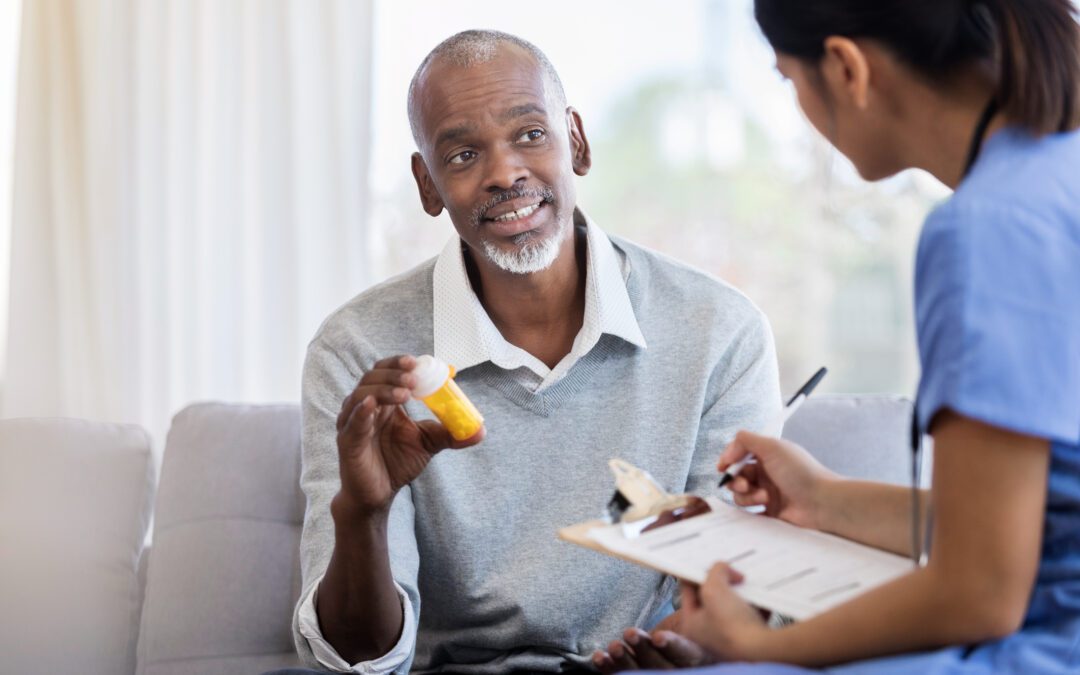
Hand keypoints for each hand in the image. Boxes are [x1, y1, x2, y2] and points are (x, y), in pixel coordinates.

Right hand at [333, 355, 484, 515]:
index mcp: (384, 401)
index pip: (387, 371)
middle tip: (414, 379)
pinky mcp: (347, 441)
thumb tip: (480, 431)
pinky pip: (351, 422)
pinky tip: (372, 405)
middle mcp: (366, 406)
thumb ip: (450, 433)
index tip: (418, 363)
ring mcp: (353, 422)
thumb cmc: (398, 463)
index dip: (399, 363)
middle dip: (393, 374)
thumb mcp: (428, 443)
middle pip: (373, 377)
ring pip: (361, 394)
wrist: (380, 493)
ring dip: (383, 390)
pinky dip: (360, 411)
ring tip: (405, 394)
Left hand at [592, 611, 714, 672]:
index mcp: (699, 654)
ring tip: (614, 646)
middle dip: (643, 650)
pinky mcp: (640, 674)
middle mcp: (680, 669)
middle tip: (630, 633)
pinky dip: (609, 667)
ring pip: (642, 673)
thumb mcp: (698, 610)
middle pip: (662, 667)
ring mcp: (658, 674)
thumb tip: (693, 581)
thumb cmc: (690, 619)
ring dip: (624, 660)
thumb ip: (695, 601)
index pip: (686, 653)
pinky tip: (599, 657)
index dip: (672, 646)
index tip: (658, 637)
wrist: (678, 639)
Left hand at [678, 566, 767, 661]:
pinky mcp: (751, 638)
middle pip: (712, 597)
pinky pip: (753, 614)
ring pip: (734, 604)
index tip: (709, 562)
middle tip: (731, 572)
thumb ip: (715, 571)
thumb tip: (723, 568)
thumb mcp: (714, 589)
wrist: (763, 650)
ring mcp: (731, 637)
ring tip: (747, 581)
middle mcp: (709, 634)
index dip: (697, 572)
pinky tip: (762, 595)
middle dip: (722, 582)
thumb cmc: (732, 626)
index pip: (688, 590)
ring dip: (741, 591)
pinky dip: (757, 604)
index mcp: (692, 625)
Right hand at [718, 431, 835, 528]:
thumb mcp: (772, 447)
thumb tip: (727, 451)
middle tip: (744, 484)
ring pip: (740, 494)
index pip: (739, 454)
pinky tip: (763, 507)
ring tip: (764, 498)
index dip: (729, 459)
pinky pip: (748, 511)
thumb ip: (745, 440)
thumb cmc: (801, 472)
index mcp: (768, 455)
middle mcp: (766, 473)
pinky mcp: (769, 512)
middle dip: (735, 480)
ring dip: (747, 495)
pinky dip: (751, 509)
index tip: (723, 466)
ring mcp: (767, 493)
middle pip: (736, 475)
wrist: (822, 502)